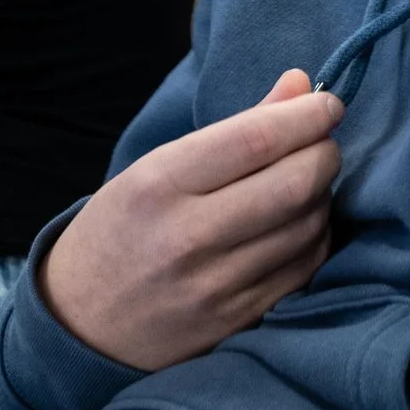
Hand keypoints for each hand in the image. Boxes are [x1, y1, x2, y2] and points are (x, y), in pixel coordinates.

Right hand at [41, 70, 342, 371]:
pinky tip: (301, 224)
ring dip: (322, 195)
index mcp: (158, 184)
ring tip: (307, 182)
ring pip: (307, 226)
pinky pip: (304, 269)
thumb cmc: (123, 229)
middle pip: (294, 184)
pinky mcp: (234, 322)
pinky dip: (315, 237)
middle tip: (323, 142)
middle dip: (324, 153)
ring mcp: (212, 287)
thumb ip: (236, 127)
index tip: (328, 103)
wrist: (81, 325)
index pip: (256, 138)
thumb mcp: (157, 168)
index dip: (307, 115)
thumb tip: (302, 84)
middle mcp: (185, 237)